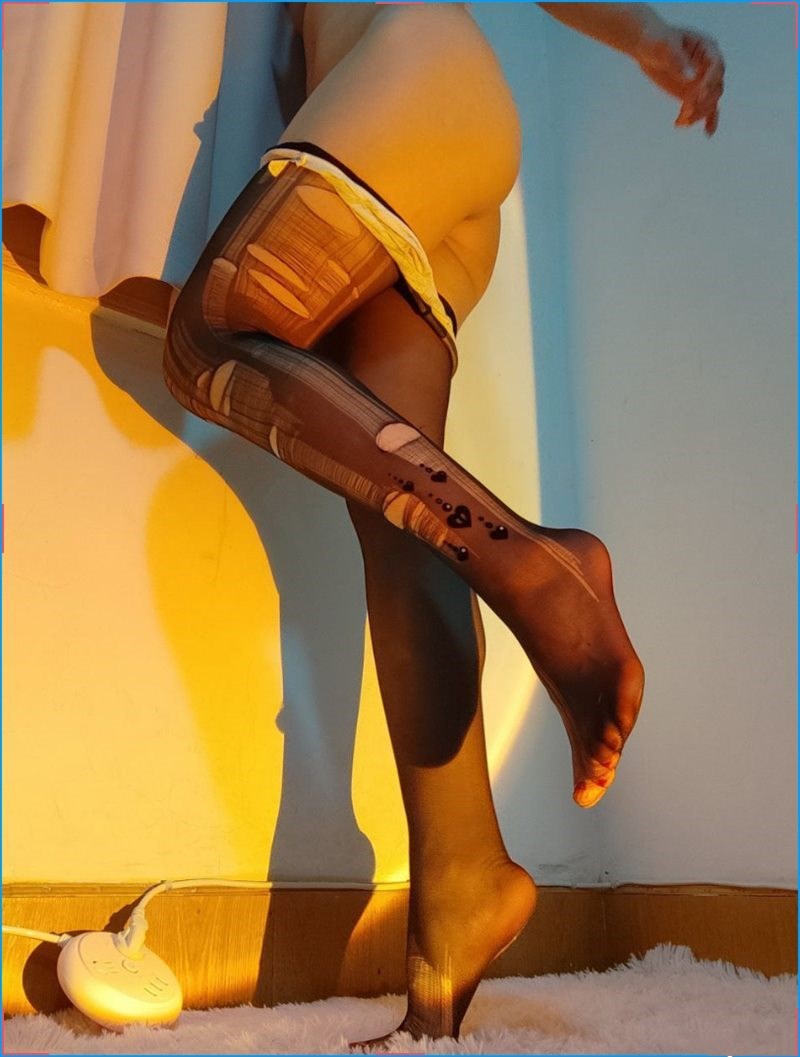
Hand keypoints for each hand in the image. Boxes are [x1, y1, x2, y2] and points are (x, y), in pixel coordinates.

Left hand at [633, 21, 724, 135]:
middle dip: (702, 101)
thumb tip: (691, 79)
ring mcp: (703, 81)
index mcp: (707, 48)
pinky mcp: (695, 93)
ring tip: (681, 121)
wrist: (648, 48)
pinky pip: (707, 108)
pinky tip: (708, 134)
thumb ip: (677, 61)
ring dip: (698, 113)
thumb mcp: (664, 46)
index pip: (716, 66)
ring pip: (709, 101)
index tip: (698, 93)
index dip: (710, 81)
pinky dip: (709, 121)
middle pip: (715, 87)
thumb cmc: (656, 40)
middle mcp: (709, 66)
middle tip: (686, 111)